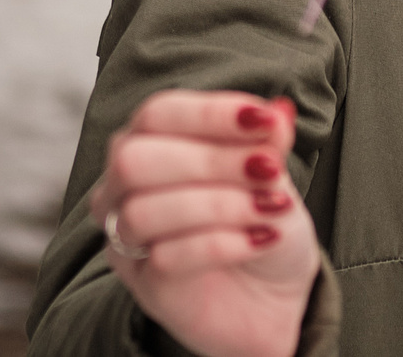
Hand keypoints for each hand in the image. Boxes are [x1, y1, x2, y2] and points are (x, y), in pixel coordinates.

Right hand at [88, 90, 320, 356]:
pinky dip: (223, 243)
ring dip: (220, 205)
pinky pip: (164, 258)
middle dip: (209, 160)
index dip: (209, 113)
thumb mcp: (273, 174)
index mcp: (151, 139)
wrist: (273, 292)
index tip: (265, 120)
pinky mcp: (142, 283)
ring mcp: (126, 238)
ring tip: (273, 208)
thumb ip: (269, 141)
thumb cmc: (261, 217)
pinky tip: (263, 239)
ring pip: (143, 211)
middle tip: (269, 169)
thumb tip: (279, 110)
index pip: (157, 113)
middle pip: (133, 160)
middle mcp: (123, 185)